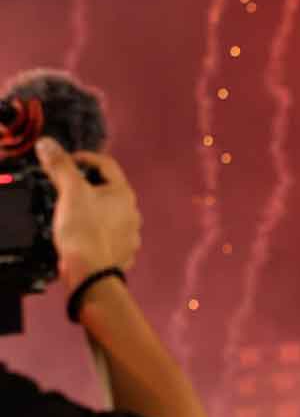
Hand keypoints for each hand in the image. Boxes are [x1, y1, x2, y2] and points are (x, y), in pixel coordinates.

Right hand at [36, 137, 141, 288]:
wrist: (92, 273)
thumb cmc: (84, 229)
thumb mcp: (70, 192)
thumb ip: (60, 166)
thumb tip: (48, 143)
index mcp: (124, 193)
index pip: (106, 164)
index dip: (84, 157)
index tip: (64, 161)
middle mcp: (133, 212)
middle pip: (109, 189)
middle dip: (87, 185)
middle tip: (65, 187)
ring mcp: (130, 234)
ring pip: (110, 214)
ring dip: (93, 209)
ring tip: (72, 212)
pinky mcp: (123, 252)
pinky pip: (109, 235)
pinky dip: (96, 231)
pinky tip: (82, 234)